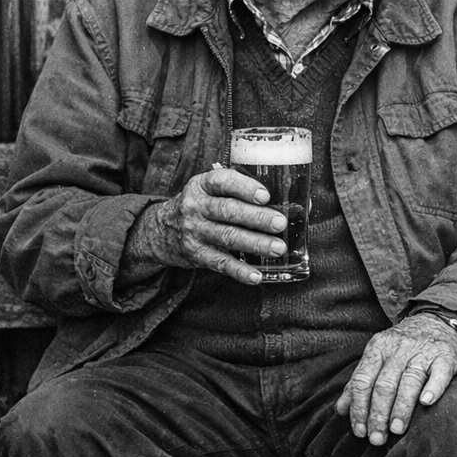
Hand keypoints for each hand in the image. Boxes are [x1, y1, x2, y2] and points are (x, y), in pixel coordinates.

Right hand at [131, 167, 287, 283]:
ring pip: (227, 237)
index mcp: (203, 185)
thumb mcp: (212, 189)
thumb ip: (243, 190)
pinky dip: (239, 271)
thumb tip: (295, 200)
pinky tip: (256, 276)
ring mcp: (195, 231)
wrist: (161, 230)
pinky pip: (220, 263)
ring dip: (255, 243)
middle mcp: (196, 206)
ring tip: (278, 248)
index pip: (223, 181)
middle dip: (257, 218)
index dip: (244, 187)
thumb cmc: (202, 204)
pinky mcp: (197, 255)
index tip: (265, 195)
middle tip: (280, 223)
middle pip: (228, 211)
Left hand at [338, 313, 456, 444]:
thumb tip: (341, 410)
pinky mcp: (446, 356)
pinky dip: (433, 388)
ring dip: (401, 407)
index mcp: (378, 348)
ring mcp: (424, 351)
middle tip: (377, 438)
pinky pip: (439, 373)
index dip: (359, 408)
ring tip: (396, 429)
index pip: (363, 380)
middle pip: (384, 384)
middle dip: (378, 414)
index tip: (359, 431)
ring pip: (409, 381)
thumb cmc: (405, 346)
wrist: (440, 320)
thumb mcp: (379, 356)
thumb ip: (360, 381)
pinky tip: (426, 402)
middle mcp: (399, 348)